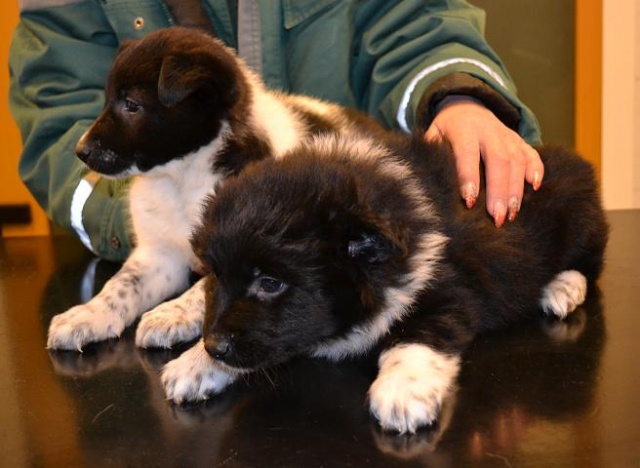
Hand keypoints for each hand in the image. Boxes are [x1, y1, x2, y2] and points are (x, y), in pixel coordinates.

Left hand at [425, 96, 543, 226]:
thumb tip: (427, 187)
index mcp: (463, 129)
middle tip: (497, 217)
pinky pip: (531, 154)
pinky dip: (536, 169)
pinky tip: (535, 188)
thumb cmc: (444, 132)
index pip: (467, 153)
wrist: (465, 107)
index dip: (469, 177)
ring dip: (516, 189)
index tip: (470, 201)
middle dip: (499, 190)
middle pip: (498, 159)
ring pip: (517, 160)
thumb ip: (432, 158)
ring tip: (512, 214)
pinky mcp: (519, 140)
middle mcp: (488, 130)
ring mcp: (506, 135)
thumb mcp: (432, 138)